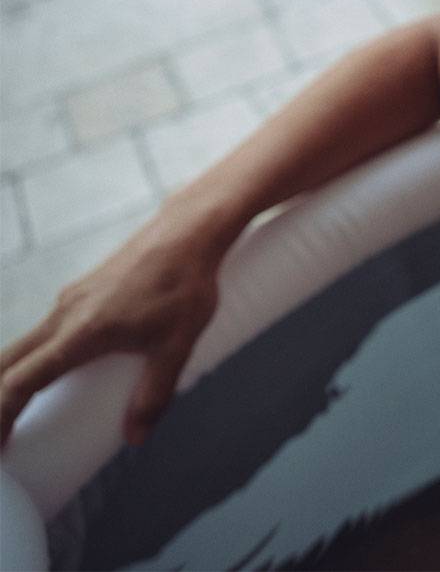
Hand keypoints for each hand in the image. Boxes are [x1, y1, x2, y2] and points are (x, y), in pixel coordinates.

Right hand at [0, 203, 224, 447]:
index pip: (20, 383)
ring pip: (24, 346)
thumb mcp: (177, 345)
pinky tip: (54, 371)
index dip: (0, 417)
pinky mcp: (80, 292)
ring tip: (19, 413)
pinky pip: (44, 331)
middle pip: (7, 364)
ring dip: (12, 378)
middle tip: (2, 439)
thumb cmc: (186, 284)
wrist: (189, 231)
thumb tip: (135, 438)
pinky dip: (33, 357)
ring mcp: (69, 301)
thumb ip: (156, 393)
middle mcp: (64, 315)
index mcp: (80, 333)